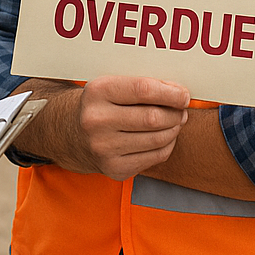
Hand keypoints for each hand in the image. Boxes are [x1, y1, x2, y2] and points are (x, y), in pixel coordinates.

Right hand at [13, 75, 188, 180]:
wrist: (70, 133)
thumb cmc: (100, 104)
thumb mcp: (111, 85)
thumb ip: (142, 86)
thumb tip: (180, 94)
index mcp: (97, 92)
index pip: (143, 90)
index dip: (170, 93)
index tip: (183, 95)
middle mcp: (97, 121)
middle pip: (153, 118)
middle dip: (175, 113)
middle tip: (181, 110)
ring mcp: (104, 148)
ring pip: (157, 139)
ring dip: (173, 130)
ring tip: (175, 122)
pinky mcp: (114, 168)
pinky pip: (154, 157)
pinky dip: (166, 146)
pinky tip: (163, 137)